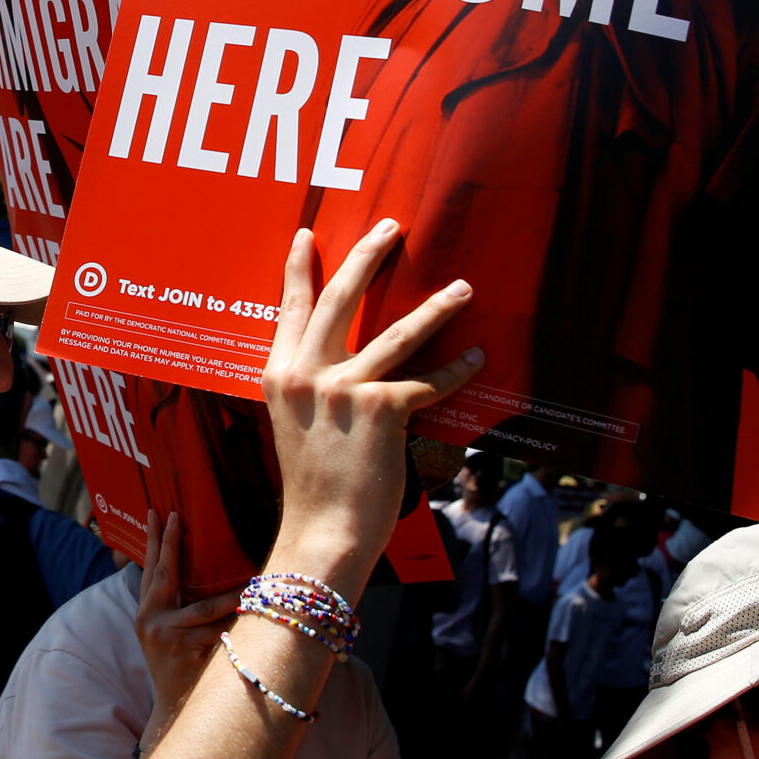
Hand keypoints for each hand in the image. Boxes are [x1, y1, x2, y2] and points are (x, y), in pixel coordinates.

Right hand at [134, 511, 237, 743]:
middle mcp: (150, 620)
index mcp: (146, 613)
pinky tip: (255, 618)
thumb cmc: (181, 668)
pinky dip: (238, 625)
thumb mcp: (169, 635)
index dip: (155, 541)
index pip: (150, 570)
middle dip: (171, 543)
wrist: (174, 708)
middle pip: (164, 574)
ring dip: (232, 595)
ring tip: (252, 582)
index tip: (158, 513)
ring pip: (205, 606)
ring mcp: (166, 635)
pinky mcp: (185, 650)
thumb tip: (209, 576)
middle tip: (178, 516)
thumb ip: (180, 608)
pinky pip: (219, 631)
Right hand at [261, 223, 479, 587]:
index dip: (299, 269)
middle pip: (339, 299)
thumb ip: (311, 389)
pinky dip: (457, 372)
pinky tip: (478, 360)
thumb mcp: (295, 426)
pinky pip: (428, 382)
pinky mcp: (381, 410)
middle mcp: (306, 375)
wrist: (323, 531)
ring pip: (397, 333)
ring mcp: (343, 389)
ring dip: (436, 307)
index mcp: (279, 376)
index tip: (309, 235)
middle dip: (368, 257)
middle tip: (392, 227)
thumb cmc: (314, 487)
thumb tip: (343, 364)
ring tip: (463, 287)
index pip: (290, 309)